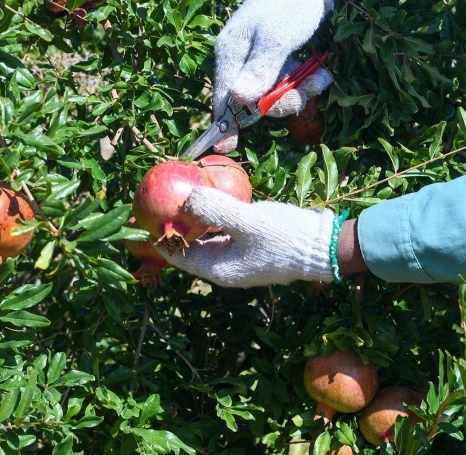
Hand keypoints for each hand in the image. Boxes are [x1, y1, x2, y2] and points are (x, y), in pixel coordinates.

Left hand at [156, 186, 335, 286]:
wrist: (325, 246)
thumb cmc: (285, 238)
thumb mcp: (247, 221)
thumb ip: (214, 209)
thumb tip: (184, 197)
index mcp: (217, 270)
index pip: (176, 255)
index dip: (157, 237)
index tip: (139, 217)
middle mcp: (224, 266)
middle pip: (188, 246)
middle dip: (172, 225)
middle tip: (155, 201)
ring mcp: (237, 256)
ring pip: (204, 237)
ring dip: (191, 218)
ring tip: (176, 195)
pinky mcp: (250, 243)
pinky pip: (221, 230)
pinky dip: (211, 216)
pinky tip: (207, 196)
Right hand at [212, 0, 334, 152]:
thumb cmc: (289, 4)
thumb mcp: (277, 37)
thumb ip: (260, 70)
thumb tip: (240, 100)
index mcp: (230, 52)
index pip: (224, 97)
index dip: (226, 124)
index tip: (226, 149)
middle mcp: (239, 61)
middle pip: (252, 103)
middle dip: (283, 100)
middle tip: (309, 88)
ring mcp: (256, 63)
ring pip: (273, 96)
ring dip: (299, 91)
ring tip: (320, 75)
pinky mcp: (273, 64)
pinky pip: (284, 86)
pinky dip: (304, 83)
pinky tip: (319, 71)